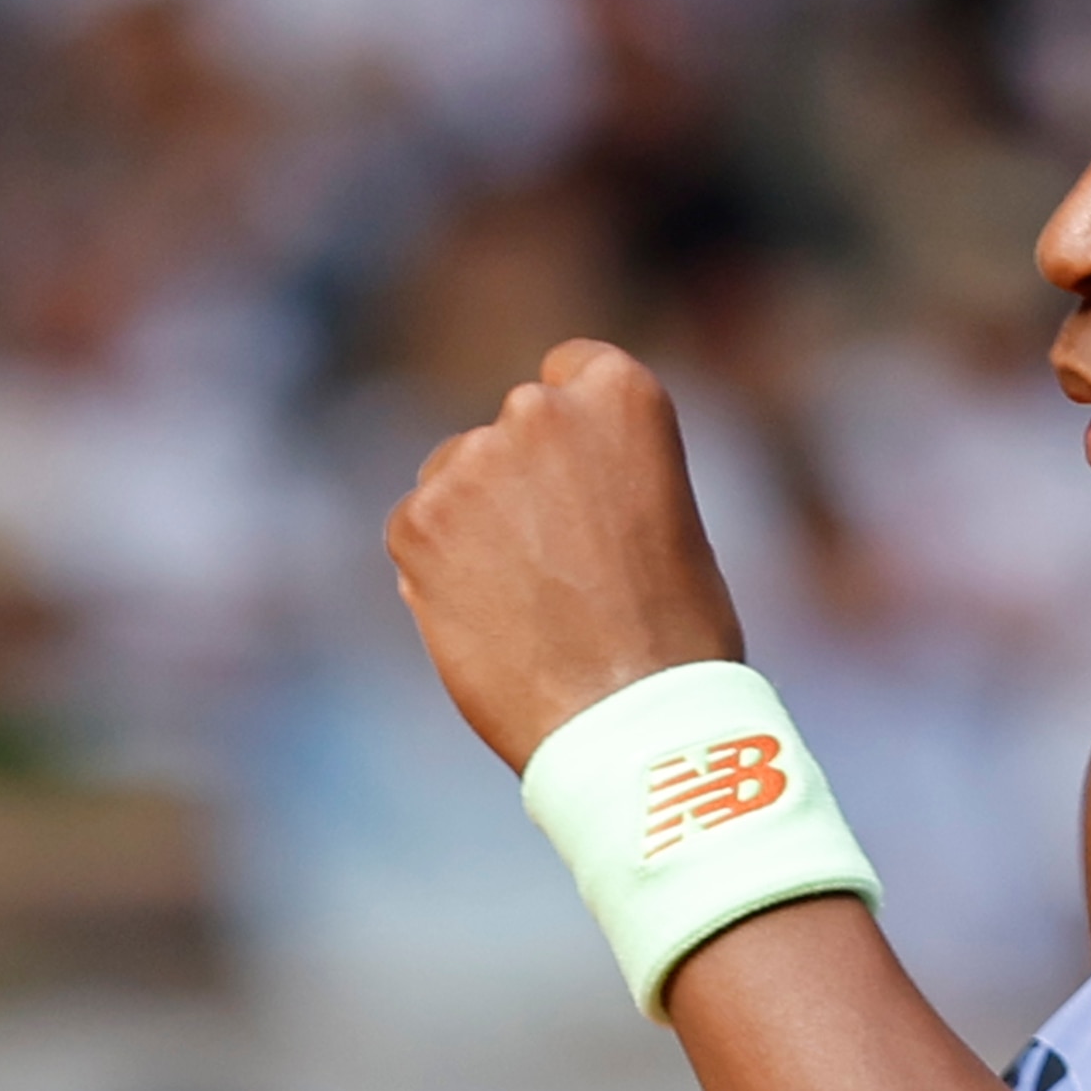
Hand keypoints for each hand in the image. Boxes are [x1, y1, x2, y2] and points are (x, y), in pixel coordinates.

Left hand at [385, 342, 751, 771]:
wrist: (631, 720)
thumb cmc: (675, 633)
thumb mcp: (663, 513)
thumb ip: (600, 472)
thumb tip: (530, 485)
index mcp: (622, 392)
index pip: (570, 370)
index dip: (573, 433)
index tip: (580, 481)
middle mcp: (540, 408)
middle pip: (506, 429)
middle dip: (519, 481)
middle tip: (556, 563)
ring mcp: (471, 461)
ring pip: (454, 479)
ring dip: (475, 526)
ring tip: (526, 604)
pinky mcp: (416, 522)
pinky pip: (415, 532)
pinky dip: (438, 572)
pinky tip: (487, 621)